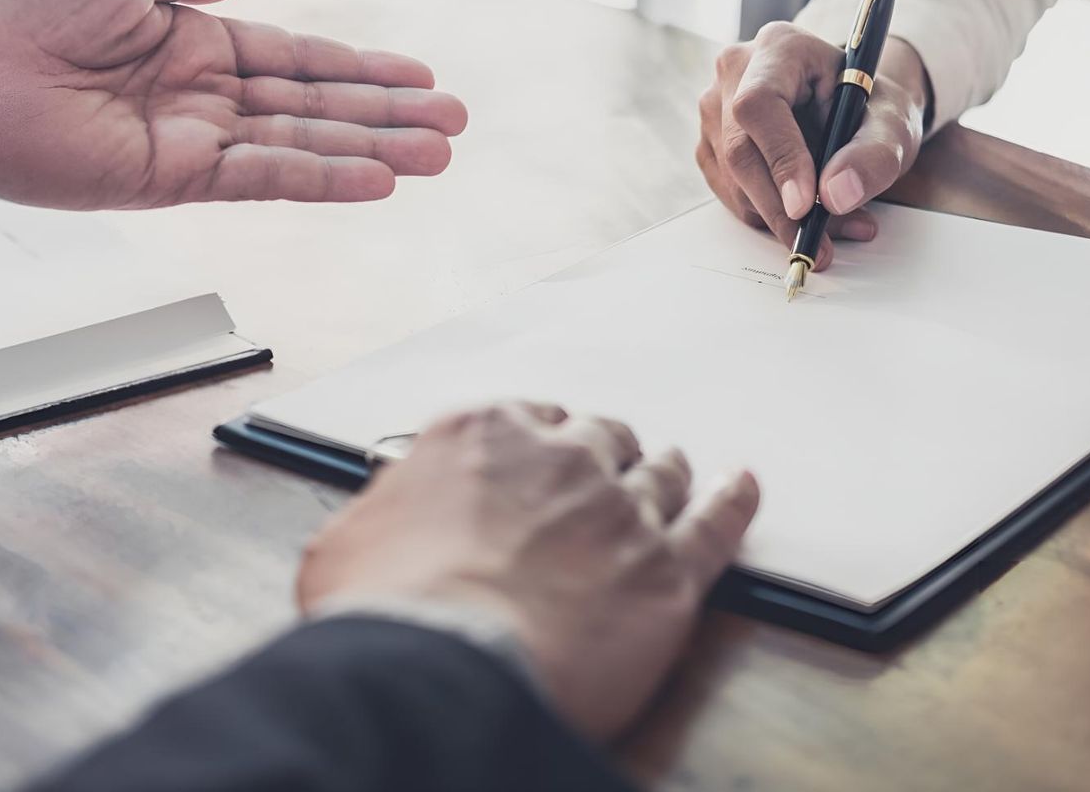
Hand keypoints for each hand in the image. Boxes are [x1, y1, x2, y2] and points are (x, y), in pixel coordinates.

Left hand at [0, 0, 467, 208]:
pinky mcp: (171, 177)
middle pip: (316, 106)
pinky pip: (261, 176)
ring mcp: (191, 139)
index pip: (297, 58)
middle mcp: (201, 95)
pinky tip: (375, 180)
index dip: (361, 68)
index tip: (421, 76)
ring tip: (439, 157)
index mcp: (192, 40)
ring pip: (303, 144)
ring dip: (373, 150)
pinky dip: (320, 178)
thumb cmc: (20, 6)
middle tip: (456, 125)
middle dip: (388, 114)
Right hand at [295, 402, 760, 741]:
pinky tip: (743, 489)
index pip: (529, 420)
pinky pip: (718, 523)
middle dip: (607, 455)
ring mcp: (619, 511)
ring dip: (666, 474)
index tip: (544, 461)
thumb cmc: (386, 614)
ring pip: (661, 475)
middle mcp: (559, 460)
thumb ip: (384, 516)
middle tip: (607, 477)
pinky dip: (735, 501)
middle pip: (603, 440)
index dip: (543, 445)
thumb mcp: (346, 545)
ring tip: (676, 475)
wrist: (443, 669)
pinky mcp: (666, 573)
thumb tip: (380, 531)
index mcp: (481, 436)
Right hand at [696, 23, 928, 267]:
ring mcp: (714, 108)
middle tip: (820, 243)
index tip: (807, 205)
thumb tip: (836, 196)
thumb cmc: (871, 109)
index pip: (759, 104)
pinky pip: (730, 193)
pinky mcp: (710, 143)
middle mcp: (734, 71)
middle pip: (740, 150)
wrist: (853, 108)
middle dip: (781, 207)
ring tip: (835, 224)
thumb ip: (874, 156)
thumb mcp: (893, 124)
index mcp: (779, 48)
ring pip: (733, 180)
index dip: (780, 157)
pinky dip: (768, 216)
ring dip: (780, 217)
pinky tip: (807, 212)